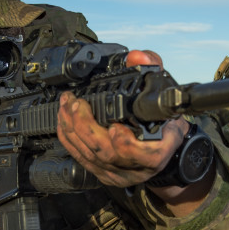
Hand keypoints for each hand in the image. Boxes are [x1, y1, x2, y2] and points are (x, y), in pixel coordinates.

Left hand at [57, 49, 189, 187]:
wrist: (160, 144)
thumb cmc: (163, 119)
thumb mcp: (165, 92)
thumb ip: (153, 69)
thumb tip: (137, 56)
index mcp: (157, 152)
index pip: (143, 155)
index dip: (126, 145)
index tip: (114, 128)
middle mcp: (136, 167)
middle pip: (106, 153)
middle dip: (86, 126)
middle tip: (76, 103)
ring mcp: (117, 173)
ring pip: (89, 155)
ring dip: (73, 128)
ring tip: (66, 106)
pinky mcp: (101, 173)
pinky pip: (80, 157)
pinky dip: (68, 138)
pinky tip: (63, 121)